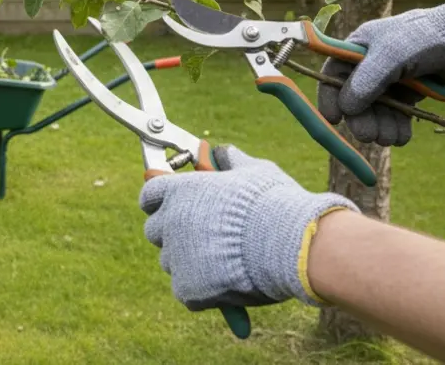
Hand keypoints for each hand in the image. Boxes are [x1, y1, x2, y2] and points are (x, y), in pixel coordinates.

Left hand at [141, 146, 355, 310]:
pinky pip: (186, 291)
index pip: (150, 195)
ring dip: (188, 261)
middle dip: (174, 233)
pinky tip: (225, 284)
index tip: (174, 207)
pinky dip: (201, 291)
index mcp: (180, 190)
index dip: (161, 202)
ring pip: (171, 262)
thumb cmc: (276, 205)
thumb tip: (222, 152)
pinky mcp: (187, 288)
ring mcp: (176, 256)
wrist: (295, 246)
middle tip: (203, 237)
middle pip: (156, 230)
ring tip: (223, 261)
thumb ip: (231, 162)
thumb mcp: (255, 171)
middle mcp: (171, 221)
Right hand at [316, 0, 444, 145]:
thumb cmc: (424, 38)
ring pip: (377, 110)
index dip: (329, 96)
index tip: (334, 119)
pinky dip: (397, 127)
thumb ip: (368, 79)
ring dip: (381, 127)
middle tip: (368, 136)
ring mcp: (390, 79)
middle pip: (354, 98)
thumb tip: (346, 107)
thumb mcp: (392, 55)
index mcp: (357, 48)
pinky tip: (403, 137)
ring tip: (392, 138)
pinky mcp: (409, 91)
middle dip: (361, 119)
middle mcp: (370, 64)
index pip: (333, 73)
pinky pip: (396, 114)